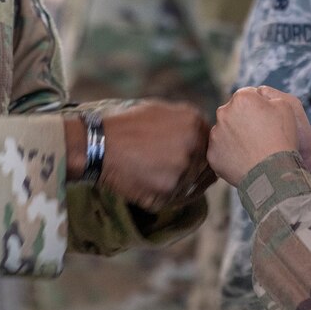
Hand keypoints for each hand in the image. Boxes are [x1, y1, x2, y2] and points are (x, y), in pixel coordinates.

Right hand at [97, 101, 213, 211]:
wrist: (100, 145)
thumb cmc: (127, 125)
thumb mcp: (160, 110)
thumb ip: (187, 121)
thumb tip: (203, 135)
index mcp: (194, 123)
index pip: (210, 146)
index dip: (197, 152)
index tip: (180, 154)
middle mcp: (193, 147)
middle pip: (204, 167)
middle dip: (191, 169)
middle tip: (166, 166)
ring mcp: (182, 172)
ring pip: (191, 185)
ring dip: (179, 183)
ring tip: (154, 172)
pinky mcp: (168, 194)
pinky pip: (175, 199)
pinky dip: (164, 194)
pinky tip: (148, 181)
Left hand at [208, 86, 310, 186]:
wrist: (274, 173)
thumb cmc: (282, 138)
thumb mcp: (284, 106)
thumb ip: (268, 95)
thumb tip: (258, 94)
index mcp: (241, 98)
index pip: (247, 96)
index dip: (257, 107)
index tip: (265, 120)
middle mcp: (223, 113)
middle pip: (232, 112)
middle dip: (243, 120)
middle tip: (258, 136)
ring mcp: (216, 134)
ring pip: (224, 131)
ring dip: (234, 136)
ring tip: (251, 149)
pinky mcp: (212, 154)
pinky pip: (220, 150)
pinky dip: (229, 154)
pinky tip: (244, 160)